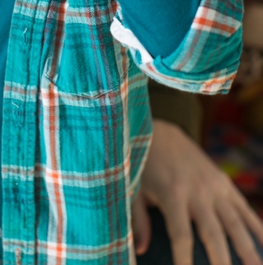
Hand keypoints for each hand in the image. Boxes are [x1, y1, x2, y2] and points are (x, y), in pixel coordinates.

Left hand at [137, 119, 262, 264]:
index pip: (181, 234)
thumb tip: (138, 249)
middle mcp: (197, 191)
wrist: (157, 131)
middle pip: (214, 233)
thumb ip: (138, 219)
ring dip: (249, 249)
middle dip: (223, 261)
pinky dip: (257, 227)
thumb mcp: (133, 189)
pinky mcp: (224, 182)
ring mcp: (215, 186)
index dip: (185, 258)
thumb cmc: (140, 164)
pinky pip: (244, 208)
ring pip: (236, 223)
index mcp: (172, 193)